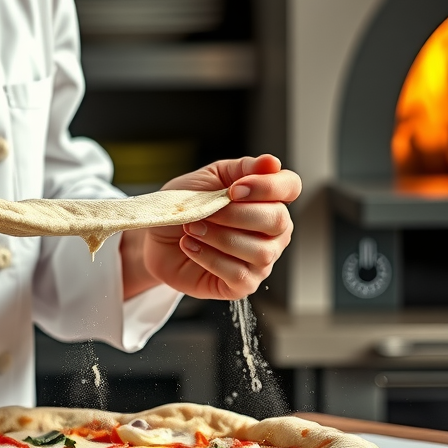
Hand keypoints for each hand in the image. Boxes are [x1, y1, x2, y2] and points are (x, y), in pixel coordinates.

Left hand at [121, 155, 301, 300]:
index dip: (266, 186)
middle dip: (236, 214)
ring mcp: (261, 261)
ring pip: (260, 251)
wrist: (157, 235)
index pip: (290, 187)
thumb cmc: (187, 206)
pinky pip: (239, 275)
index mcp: (269, 200)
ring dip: (219, 236)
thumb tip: (272, 162)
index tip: (233, 189)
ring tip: (192, 228)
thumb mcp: (209, 178)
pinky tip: (190, 246)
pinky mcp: (242, 285)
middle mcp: (273, 232)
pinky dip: (209, 257)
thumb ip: (241, 169)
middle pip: (278, 221)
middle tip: (205, 211)